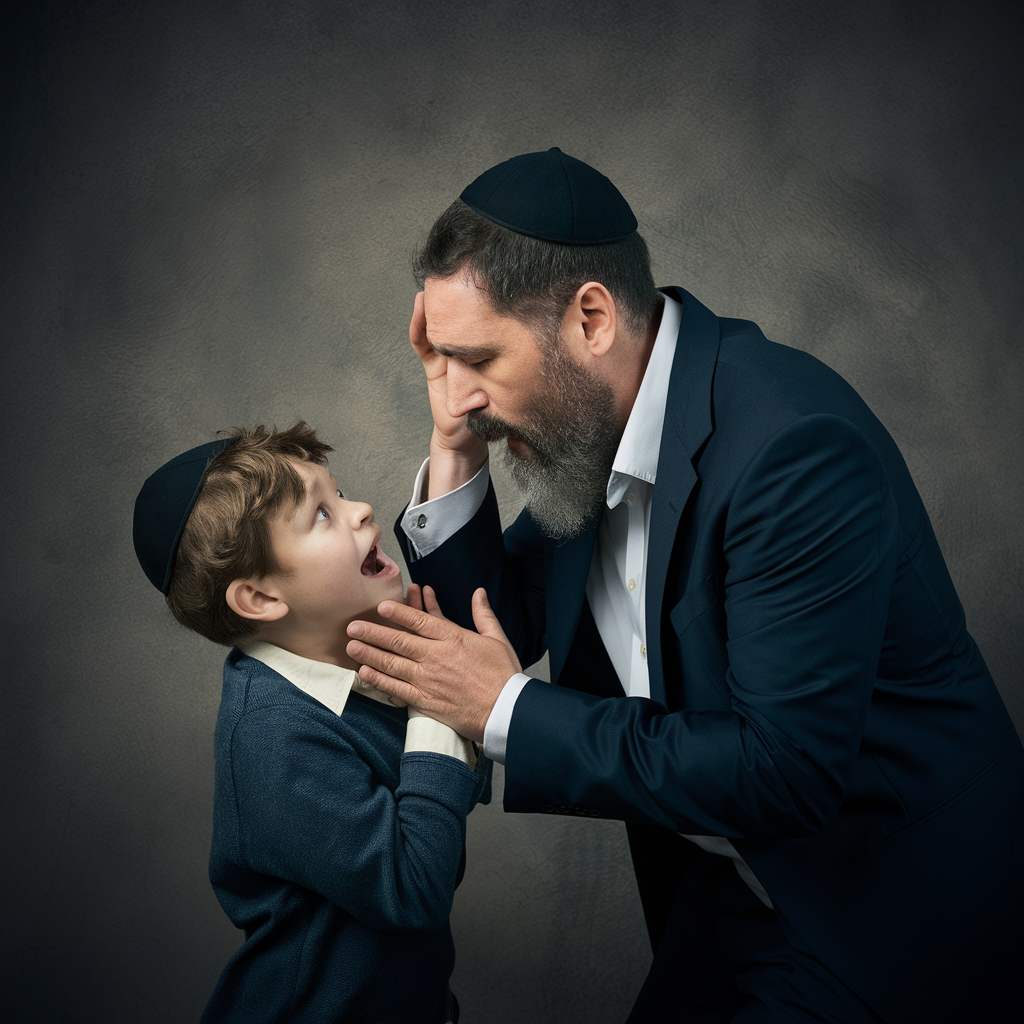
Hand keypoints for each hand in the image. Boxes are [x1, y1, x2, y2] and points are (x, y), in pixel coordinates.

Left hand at [346, 587, 520, 741]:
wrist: (507, 712)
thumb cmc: (504, 676)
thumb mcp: (497, 639)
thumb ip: (483, 615)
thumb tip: (478, 594)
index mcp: (454, 639)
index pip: (420, 621)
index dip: (398, 612)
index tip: (381, 607)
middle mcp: (437, 658)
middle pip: (398, 641)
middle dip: (373, 632)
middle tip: (353, 626)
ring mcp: (429, 680)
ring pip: (392, 664)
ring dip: (369, 654)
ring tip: (352, 647)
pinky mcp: (426, 701)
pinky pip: (396, 689)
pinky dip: (379, 680)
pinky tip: (365, 673)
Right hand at [410, 291, 486, 494]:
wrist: (468, 436)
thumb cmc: (489, 415)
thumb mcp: (502, 393)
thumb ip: (499, 384)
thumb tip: (492, 383)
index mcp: (486, 354)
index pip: (485, 325)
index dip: (487, 304)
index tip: (492, 281)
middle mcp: (466, 351)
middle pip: (463, 319)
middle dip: (462, 296)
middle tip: (463, 268)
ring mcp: (448, 356)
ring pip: (441, 325)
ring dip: (439, 305)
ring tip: (438, 280)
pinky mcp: (433, 364)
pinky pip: (423, 342)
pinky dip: (420, 325)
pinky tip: (421, 304)